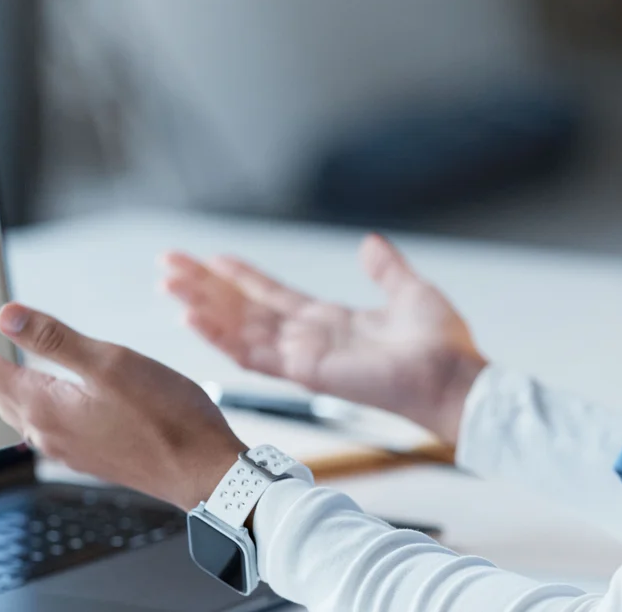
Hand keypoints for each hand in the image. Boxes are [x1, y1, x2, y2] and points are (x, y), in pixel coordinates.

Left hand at [0, 294, 245, 511]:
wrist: (203, 471)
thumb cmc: (167, 418)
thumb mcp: (110, 364)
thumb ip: (54, 338)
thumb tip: (3, 316)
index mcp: (42, 406)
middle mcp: (43, 430)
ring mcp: (62, 444)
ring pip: (9, 398)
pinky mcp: (82, 449)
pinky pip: (34, 412)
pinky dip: (19, 383)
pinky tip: (31, 376)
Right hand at [161, 234, 486, 442]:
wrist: (453, 378)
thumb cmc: (441, 347)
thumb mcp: (410, 292)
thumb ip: (385, 270)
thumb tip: (370, 243)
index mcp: (329, 322)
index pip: (273, 297)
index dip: (240, 277)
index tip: (210, 258)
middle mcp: (308, 340)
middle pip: (243, 309)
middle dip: (204, 287)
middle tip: (167, 263)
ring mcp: (302, 357)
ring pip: (238, 328)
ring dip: (201, 306)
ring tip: (167, 283)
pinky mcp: (305, 371)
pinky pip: (252, 353)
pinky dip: (219, 335)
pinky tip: (190, 317)